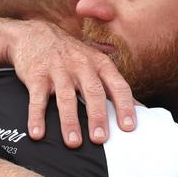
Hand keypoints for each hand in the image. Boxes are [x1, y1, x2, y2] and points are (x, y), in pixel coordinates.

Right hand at [6, 20, 136, 147]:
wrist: (35, 34)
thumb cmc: (72, 55)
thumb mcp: (95, 63)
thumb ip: (114, 86)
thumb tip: (142, 110)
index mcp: (100, 64)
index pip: (117, 86)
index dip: (125, 106)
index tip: (129, 127)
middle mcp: (81, 65)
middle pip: (93, 92)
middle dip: (98, 116)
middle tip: (101, 139)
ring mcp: (58, 70)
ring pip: (66, 97)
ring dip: (70, 121)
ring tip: (73, 142)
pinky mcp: (37, 75)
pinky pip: (37, 99)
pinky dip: (37, 117)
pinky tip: (38, 133)